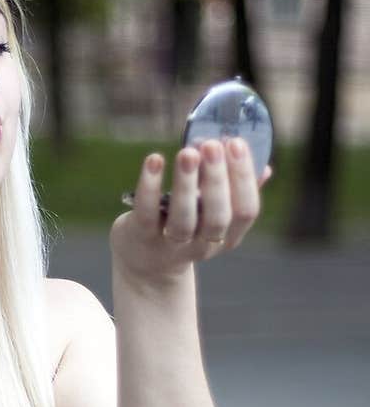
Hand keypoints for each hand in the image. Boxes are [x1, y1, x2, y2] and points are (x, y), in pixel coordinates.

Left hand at [109, 138, 273, 286]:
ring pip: (183, 219)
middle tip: (212, 145)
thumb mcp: (212, 212)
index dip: (244, 179)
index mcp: (227, 237)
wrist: (145, 262)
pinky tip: (155, 160)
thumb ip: (235, 192)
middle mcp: (202, 246)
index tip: (237, 143)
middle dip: (217, 179)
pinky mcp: (141, 237)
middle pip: (217, 217)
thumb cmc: (186, 225)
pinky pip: (147, 212)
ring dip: (186, 184)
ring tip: (187, 152)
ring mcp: (171, 245)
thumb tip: (265, 168)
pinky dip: (150, 186)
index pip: (246, 212)